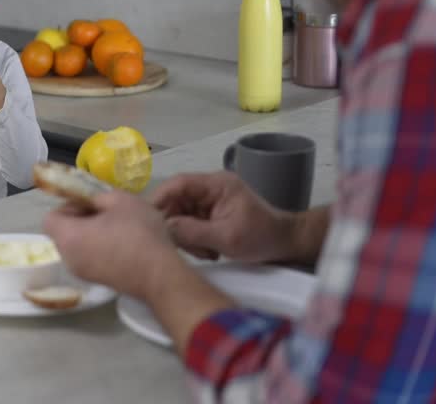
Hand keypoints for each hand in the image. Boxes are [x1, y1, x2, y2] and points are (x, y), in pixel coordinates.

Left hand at [42, 191, 181, 300]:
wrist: (161, 276)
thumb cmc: (139, 234)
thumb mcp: (120, 199)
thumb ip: (97, 194)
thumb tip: (89, 199)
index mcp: (68, 237)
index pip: (50, 218)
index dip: (67, 206)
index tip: (90, 203)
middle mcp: (68, 258)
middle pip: (62, 232)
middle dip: (80, 218)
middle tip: (106, 212)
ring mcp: (82, 273)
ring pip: (76, 245)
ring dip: (90, 233)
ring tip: (117, 226)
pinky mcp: (96, 281)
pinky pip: (88, 258)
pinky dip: (98, 248)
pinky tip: (122, 243)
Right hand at [150, 171, 296, 262]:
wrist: (287, 245)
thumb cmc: (261, 238)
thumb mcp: (226, 238)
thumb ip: (192, 231)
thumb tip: (163, 228)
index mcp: (216, 184)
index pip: (178, 184)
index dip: (160, 199)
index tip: (149, 220)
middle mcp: (210, 188)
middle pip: (176, 200)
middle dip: (175, 224)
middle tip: (183, 247)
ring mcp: (210, 200)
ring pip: (181, 213)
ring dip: (185, 235)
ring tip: (204, 252)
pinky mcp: (211, 213)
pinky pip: (190, 222)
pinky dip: (193, 239)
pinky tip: (207, 251)